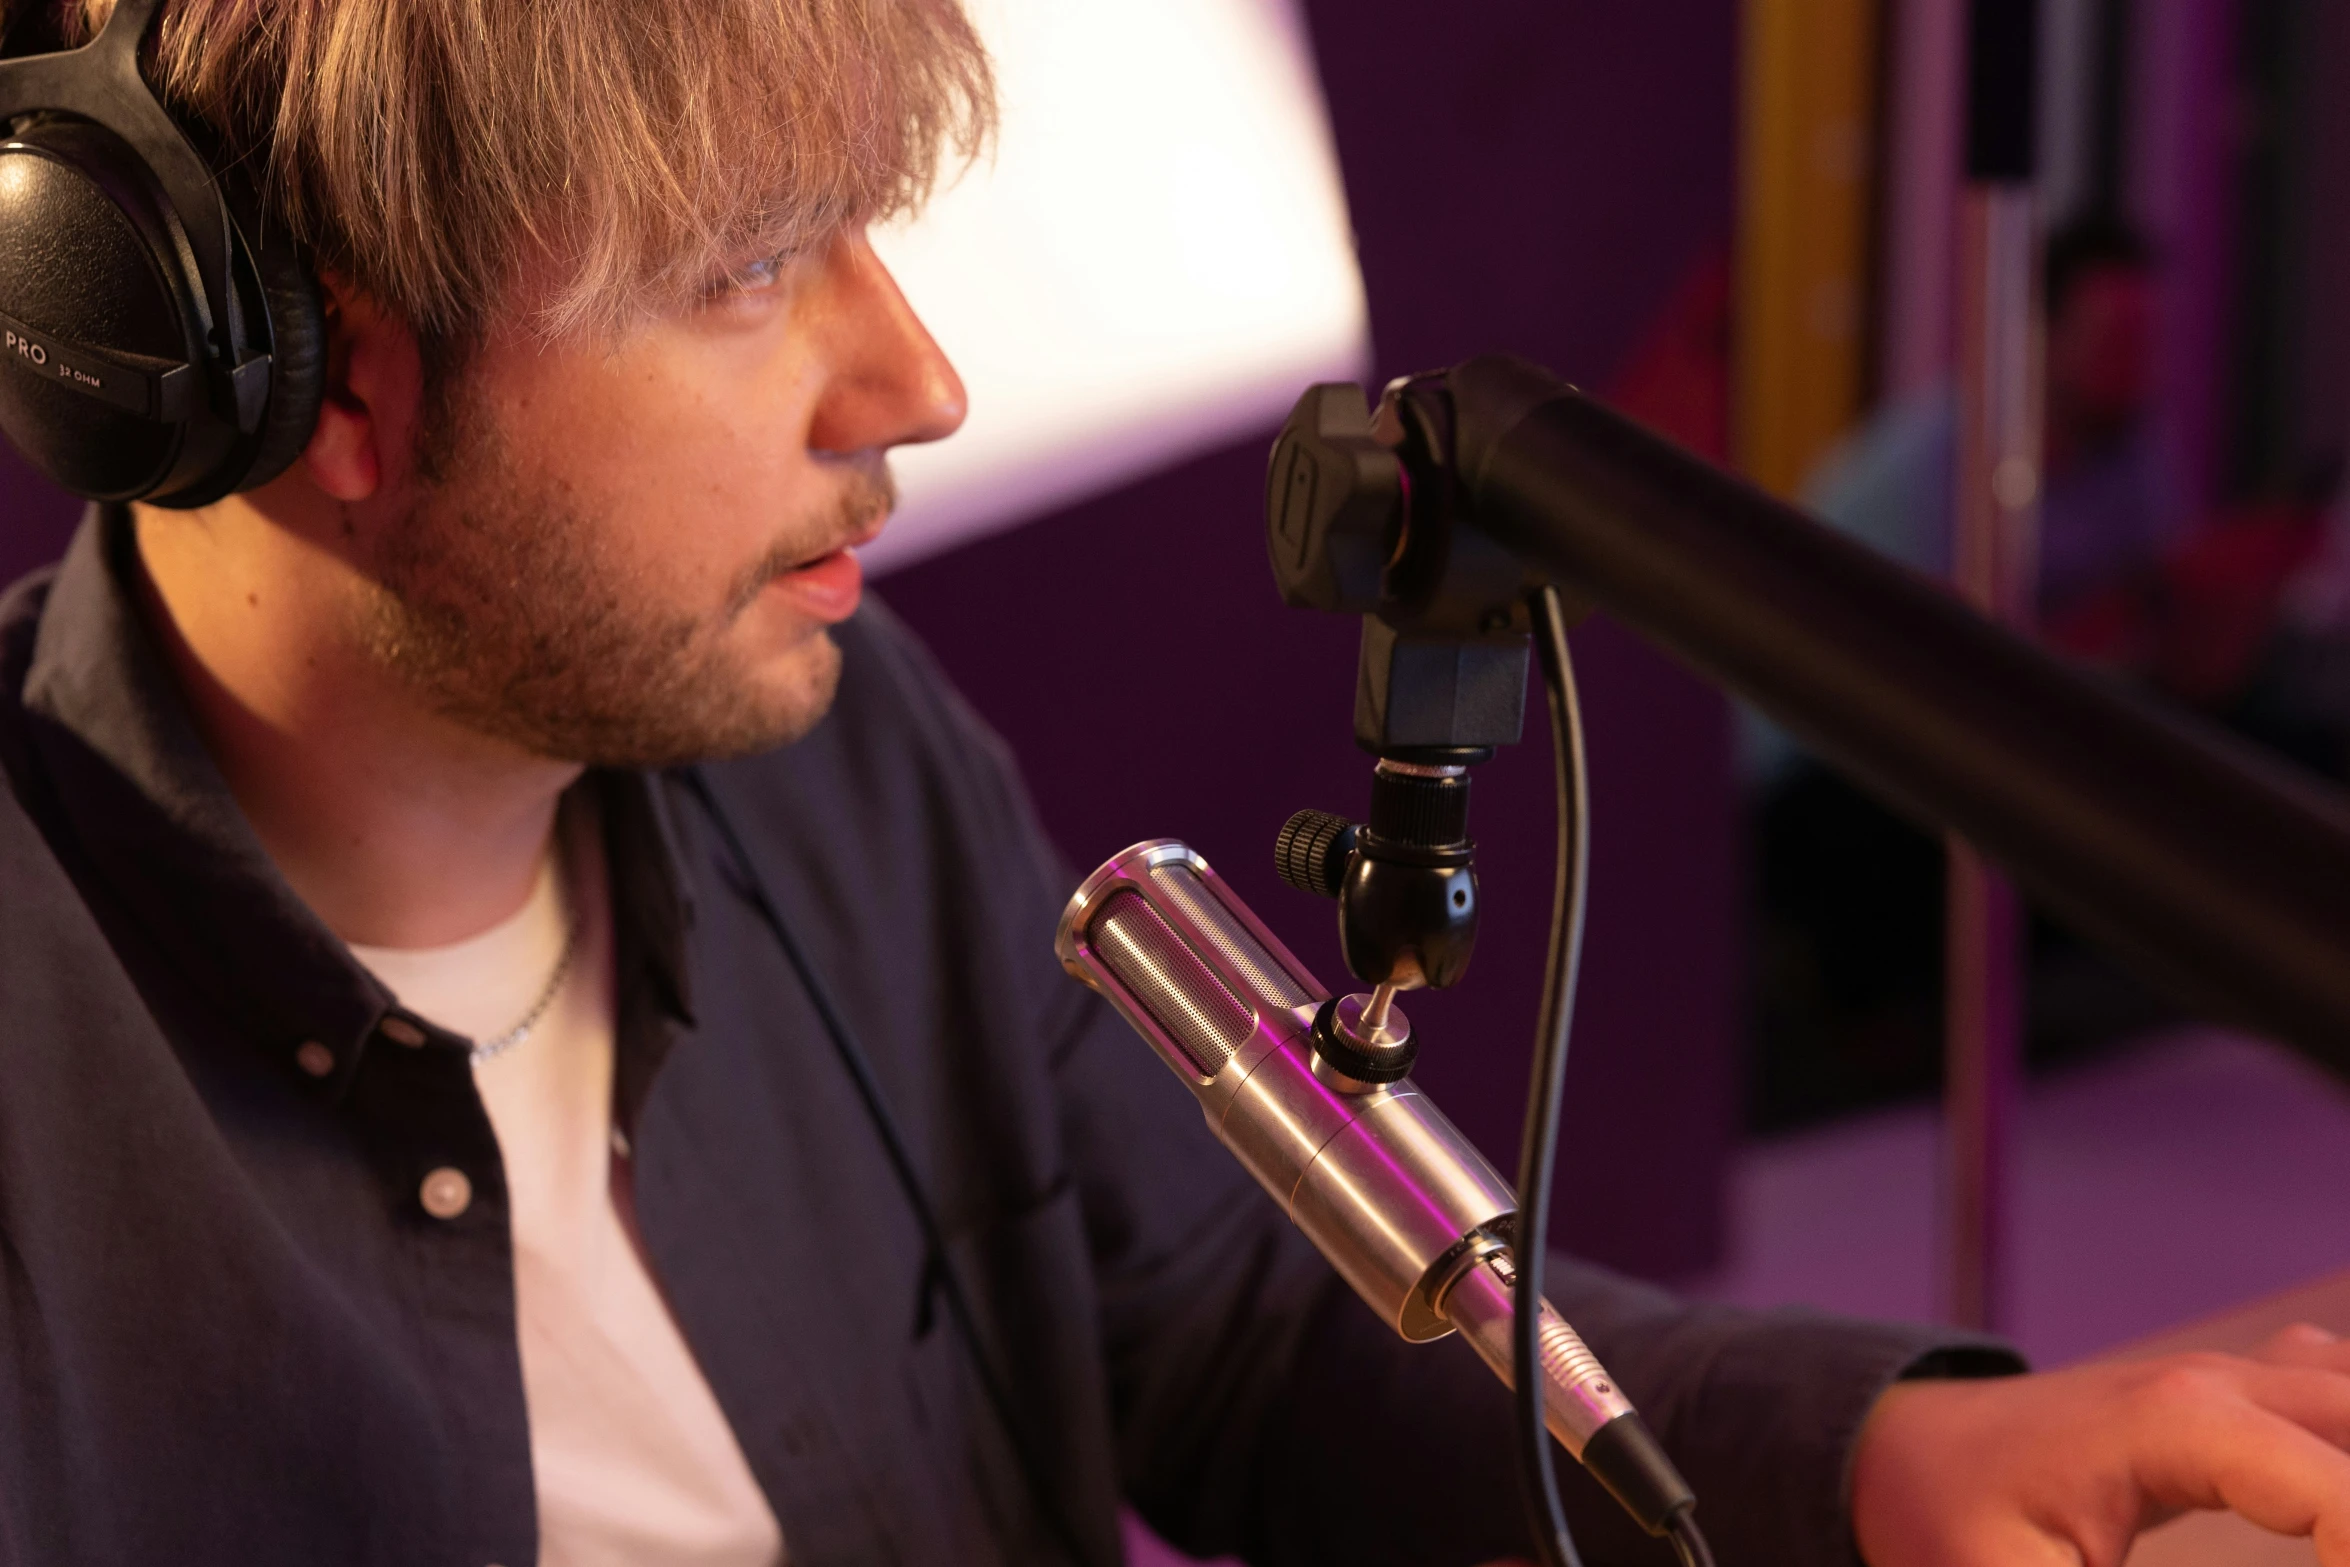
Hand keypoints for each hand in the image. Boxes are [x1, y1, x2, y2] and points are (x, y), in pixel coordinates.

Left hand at [1851, 1324, 2349, 1564]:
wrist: (1906, 1452)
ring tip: (2336, 1550)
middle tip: (2336, 1565)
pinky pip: (2338, 1395)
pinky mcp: (2234, 1398)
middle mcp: (2218, 1383)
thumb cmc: (1953, 1519)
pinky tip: (2336, 1526)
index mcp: (2175, 1423)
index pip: (2335, 1492)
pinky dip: (2349, 1452)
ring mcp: (2230, 1378)